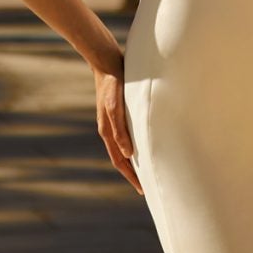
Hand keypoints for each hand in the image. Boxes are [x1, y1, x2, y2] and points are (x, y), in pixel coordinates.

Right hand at [94, 63, 140, 193]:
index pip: (120, 161)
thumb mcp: (115, 106)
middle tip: (147, 186)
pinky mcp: (118, 113)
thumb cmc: (112, 83)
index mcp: (107, 131)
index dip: (132, 176)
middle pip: (121, 158)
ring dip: (134, 161)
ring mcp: (112, 122)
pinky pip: (126, 136)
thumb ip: (120, 129)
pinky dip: (134, 146)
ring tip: (147, 170)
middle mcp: (109, 129)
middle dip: (133, 173)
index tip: (142, 190)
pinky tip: (143, 145)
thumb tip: (128, 154)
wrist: (106, 61)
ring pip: (123, 148)